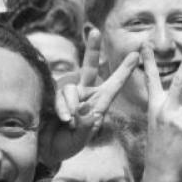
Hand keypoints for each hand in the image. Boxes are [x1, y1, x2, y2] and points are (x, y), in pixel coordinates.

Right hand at [48, 31, 138, 165]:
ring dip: (71, 105)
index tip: (136, 54)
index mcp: (98, 103)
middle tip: (95, 30)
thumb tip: (87, 109)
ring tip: (70, 122)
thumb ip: (86, 127)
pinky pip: (60, 96)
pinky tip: (62, 119)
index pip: (113, 85)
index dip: (124, 70)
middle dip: (92, 49)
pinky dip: (62, 108)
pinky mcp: (52, 96)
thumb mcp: (81, 140)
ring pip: (72, 88)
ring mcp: (67, 94)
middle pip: (90, 67)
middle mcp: (84, 94)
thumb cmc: (67, 145)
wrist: (45, 150)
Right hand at [142, 42, 181, 181]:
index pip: (151, 80)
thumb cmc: (162, 147)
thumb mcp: (160, 123)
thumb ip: (177, 107)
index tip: (145, 44)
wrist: (161, 174)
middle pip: (181, 78)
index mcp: (154, 107)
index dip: (148, 61)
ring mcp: (177, 118)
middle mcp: (164, 109)